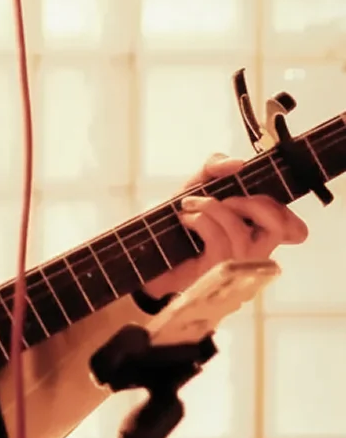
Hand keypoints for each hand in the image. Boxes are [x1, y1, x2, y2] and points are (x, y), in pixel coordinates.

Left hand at [152, 152, 308, 297]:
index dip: (285, 213)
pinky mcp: (214, 274)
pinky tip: (185, 219)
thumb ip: (215, 167)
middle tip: (224, 198)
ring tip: (190, 204)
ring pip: (241, 233)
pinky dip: (199, 220)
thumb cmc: (176, 223)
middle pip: (278, 228)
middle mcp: (252, 253)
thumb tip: (238, 163)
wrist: (144, 253)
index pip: (294, 230)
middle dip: (251, 203)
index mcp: (255, 233)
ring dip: (213, 208)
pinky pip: (218, 241)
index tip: (253, 196)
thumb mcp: (196, 186)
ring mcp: (235, 267)